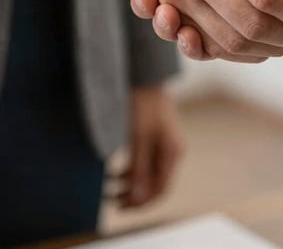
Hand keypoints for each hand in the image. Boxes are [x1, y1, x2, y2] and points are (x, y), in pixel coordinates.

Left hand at [115, 85, 184, 208]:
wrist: (144, 75)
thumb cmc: (143, 104)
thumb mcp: (138, 137)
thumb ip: (139, 168)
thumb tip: (136, 197)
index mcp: (172, 152)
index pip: (160, 189)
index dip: (140, 202)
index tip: (120, 206)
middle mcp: (172, 150)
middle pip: (155, 183)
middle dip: (134, 195)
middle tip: (112, 201)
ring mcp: (164, 144)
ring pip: (149, 173)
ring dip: (131, 183)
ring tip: (109, 188)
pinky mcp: (155, 137)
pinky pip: (145, 161)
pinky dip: (131, 169)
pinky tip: (116, 172)